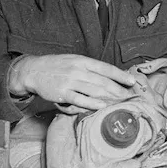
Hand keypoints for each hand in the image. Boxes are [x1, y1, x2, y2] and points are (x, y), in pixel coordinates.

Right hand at [9, 54, 134, 113]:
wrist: (34, 70)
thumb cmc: (57, 66)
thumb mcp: (74, 60)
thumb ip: (90, 67)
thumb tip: (109, 75)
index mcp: (82, 61)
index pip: (106, 68)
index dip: (120, 75)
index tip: (132, 81)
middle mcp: (78, 70)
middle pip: (103, 82)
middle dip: (118, 90)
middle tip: (129, 96)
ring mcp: (70, 82)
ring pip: (94, 91)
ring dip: (109, 98)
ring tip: (120, 103)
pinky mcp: (63, 94)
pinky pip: (80, 100)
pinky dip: (93, 104)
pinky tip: (102, 107)